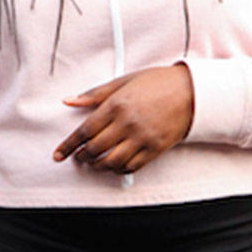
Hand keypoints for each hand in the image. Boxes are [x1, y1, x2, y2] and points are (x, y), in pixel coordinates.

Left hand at [54, 64, 193, 175]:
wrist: (192, 92)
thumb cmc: (158, 83)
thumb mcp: (123, 81)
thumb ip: (95, 94)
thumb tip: (69, 101)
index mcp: (116, 105)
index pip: (84, 131)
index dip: (68, 145)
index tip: (59, 154)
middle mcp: (127, 124)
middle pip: (95, 148)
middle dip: (81, 156)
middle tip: (78, 157)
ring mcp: (142, 138)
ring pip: (111, 162)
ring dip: (98, 166)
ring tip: (93, 163)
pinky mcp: (155, 149)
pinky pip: (131, 167)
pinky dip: (118, 170)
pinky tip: (114, 165)